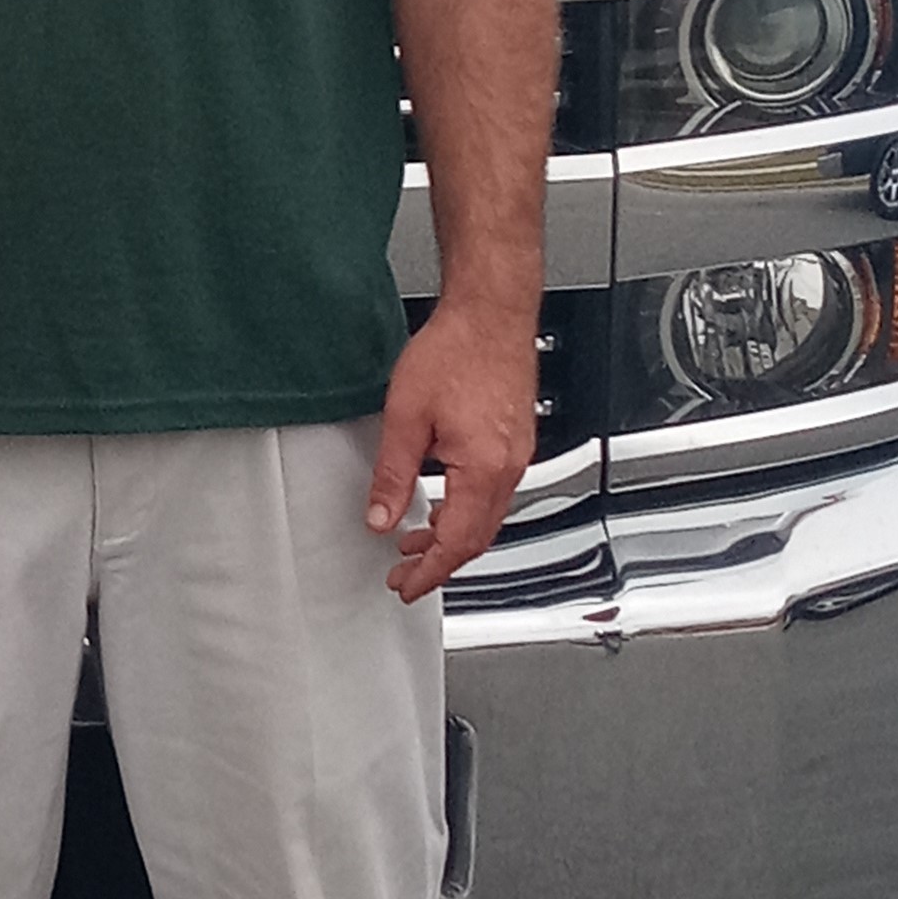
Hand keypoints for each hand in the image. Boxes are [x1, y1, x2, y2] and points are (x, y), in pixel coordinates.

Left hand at [364, 297, 538, 603]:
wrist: (490, 312)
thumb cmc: (456, 351)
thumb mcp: (405, 417)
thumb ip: (391, 474)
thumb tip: (380, 516)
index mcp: (483, 469)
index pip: (457, 543)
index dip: (429, 572)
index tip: (406, 586)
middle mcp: (509, 467)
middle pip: (477, 537)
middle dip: (441, 561)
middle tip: (407, 573)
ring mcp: (518, 453)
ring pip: (488, 516)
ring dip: (453, 535)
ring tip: (417, 541)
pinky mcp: (516, 438)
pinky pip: (494, 491)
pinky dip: (467, 508)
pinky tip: (443, 500)